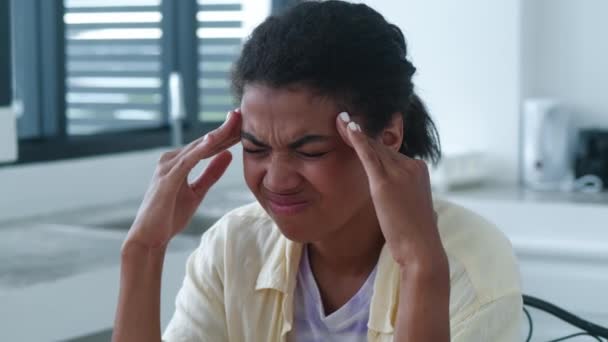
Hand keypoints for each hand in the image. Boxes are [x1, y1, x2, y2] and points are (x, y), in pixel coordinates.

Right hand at [123, 109, 241, 249]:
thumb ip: (211, 173)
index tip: (243, 124)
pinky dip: (200, 150)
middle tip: (241, 114)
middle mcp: (172, 159)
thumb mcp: (198, 192)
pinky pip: (187, 161)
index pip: (207, 145)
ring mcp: (168, 167)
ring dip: (216, 134)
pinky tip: (213, 140)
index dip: (225, 134)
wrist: (150, 237)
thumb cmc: (170, 215)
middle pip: (203, 142)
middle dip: (223, 129)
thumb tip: (228, 155)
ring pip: (197, 147)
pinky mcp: (167, 179)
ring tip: (232, 121)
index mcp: (180, 162)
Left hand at [336, 112, 444, 266]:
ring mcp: (400, 172)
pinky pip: (369, 155)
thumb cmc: (414, 234)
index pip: (391, 153)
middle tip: (342, 118)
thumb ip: (403, 194)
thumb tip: (397, 197)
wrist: (421, 249)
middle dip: (361, 134)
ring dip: (354, 131)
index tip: (356, 130)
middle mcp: (412, 166)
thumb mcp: (410, 207)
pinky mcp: (386, 182)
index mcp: (418, 170)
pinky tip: (347, 126)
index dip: (371, 143)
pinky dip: (357, 139)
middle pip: (382, 147)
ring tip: (339, 118)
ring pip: (374, 147)